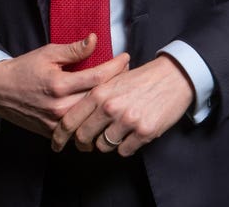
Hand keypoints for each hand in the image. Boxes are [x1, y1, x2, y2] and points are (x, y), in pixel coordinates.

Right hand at [0, 34, 129, 138]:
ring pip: (92, 117)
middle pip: (99, 98)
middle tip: (127, 72)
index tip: (126, 57)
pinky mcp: (53, 133)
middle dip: (117, 84)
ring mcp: (57, 123)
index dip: (115, 67)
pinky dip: (92, 119)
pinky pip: (80, 129)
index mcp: (59, 84)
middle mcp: (60, 107)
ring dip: (107, 103)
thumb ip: (73, 50)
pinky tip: (102, 109)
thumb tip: (94, 39)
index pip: (97, 77)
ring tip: (118, 90)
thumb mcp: (48, 53)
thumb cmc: (24, 68)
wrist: (0, 91)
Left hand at [50, 53, 193, 156]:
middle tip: (87, 143)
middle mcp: (110, 107)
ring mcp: (127, 120)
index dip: (60, 136)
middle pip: (83, 138)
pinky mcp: (143, 132)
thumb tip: (73, 116)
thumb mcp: (112, 80)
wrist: (172, 77)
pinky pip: (123, 151)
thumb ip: (93, 96)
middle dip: (83, 144)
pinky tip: (131, 134)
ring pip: (103, 146)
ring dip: (106, 143)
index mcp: (99, 92)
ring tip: (115, 131)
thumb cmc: (141, 79)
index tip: (57, 144)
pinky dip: (125, 146)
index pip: (70, 120)